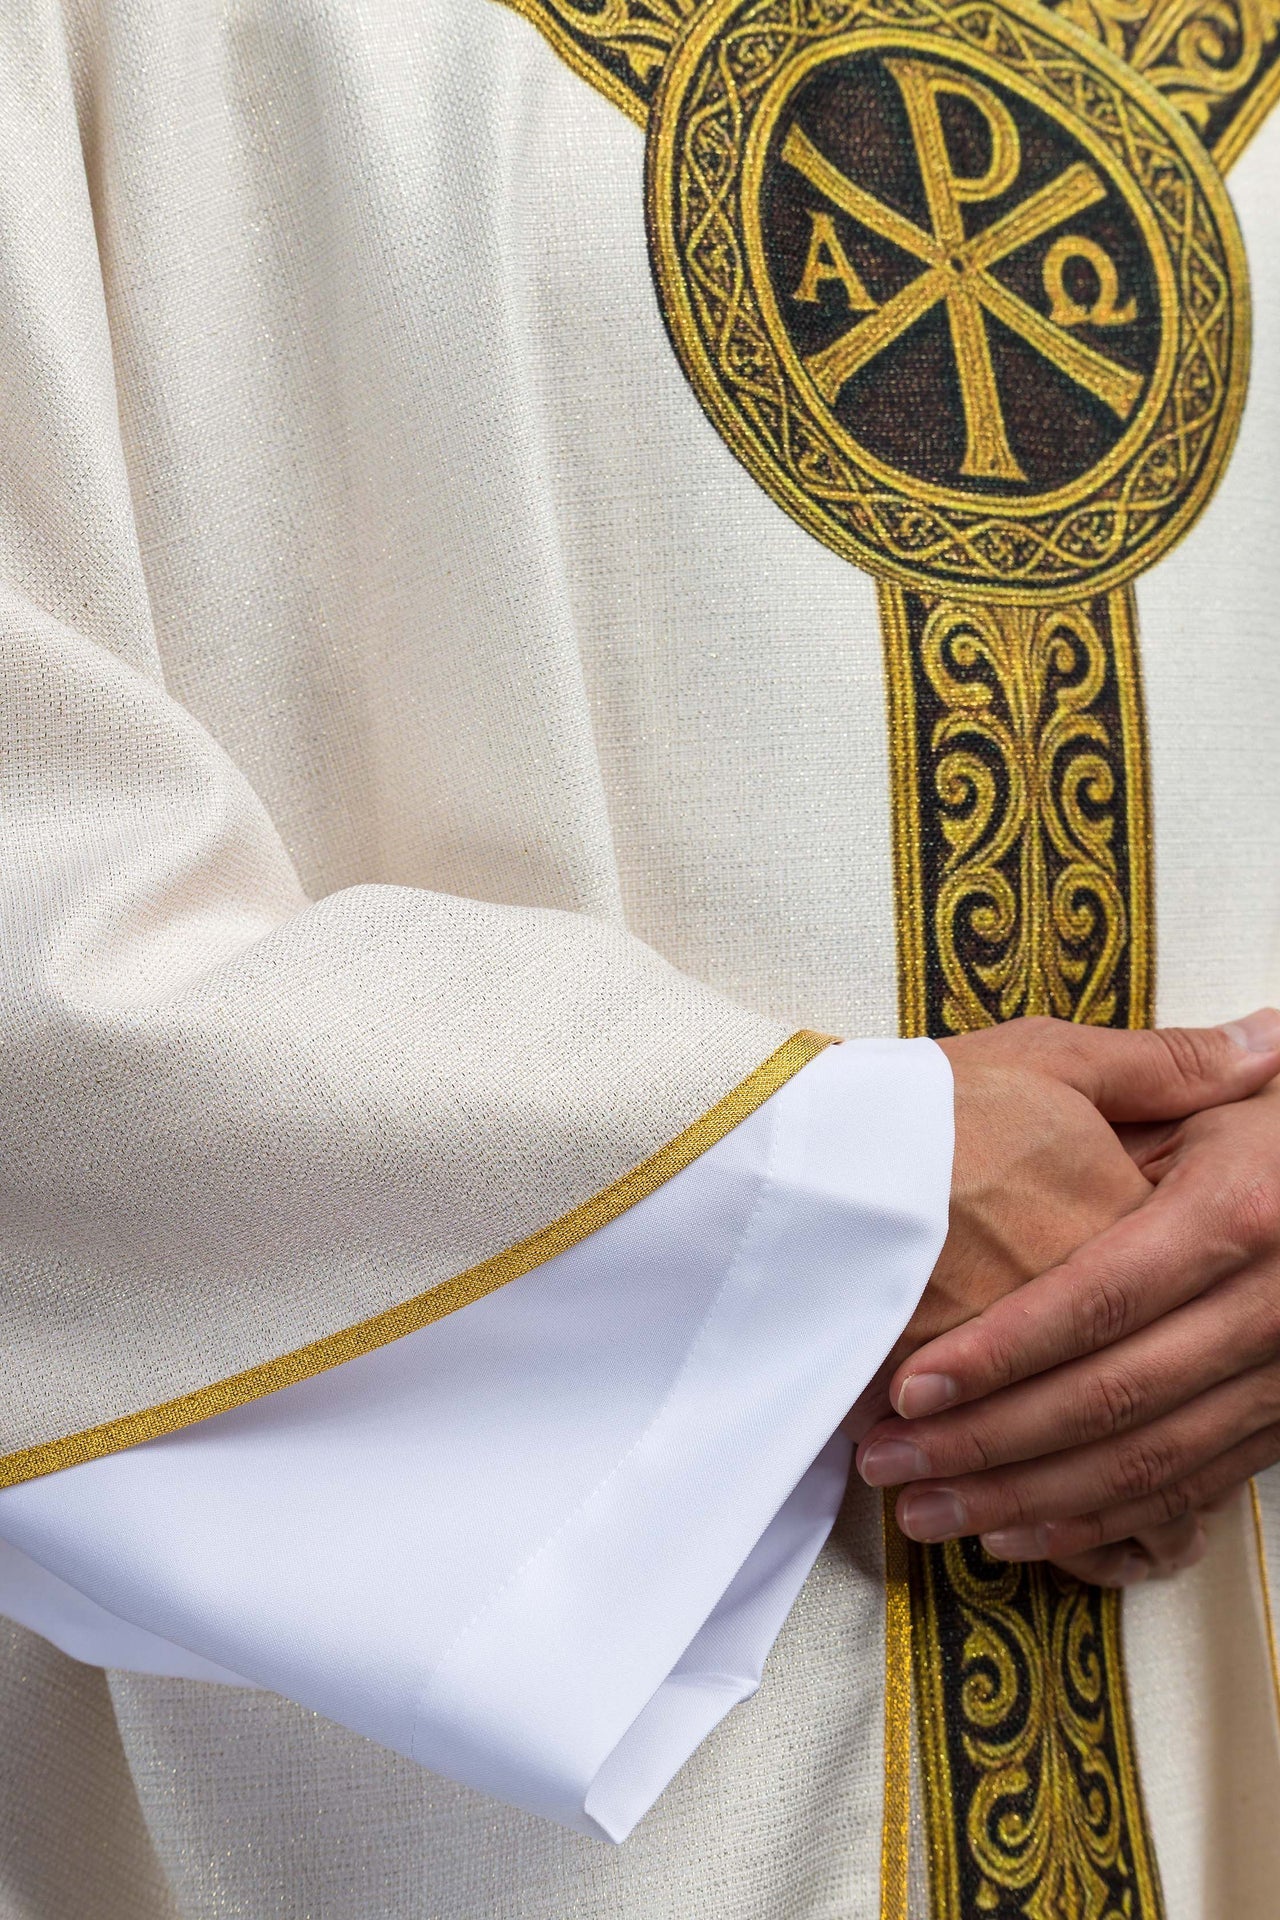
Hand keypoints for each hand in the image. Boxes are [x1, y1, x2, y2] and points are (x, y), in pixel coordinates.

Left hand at [858, 1009, 1279, 1584]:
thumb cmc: (1267, 1132)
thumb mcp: (1210, 1095)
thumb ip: (1152, 1075)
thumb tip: (1092, 1052)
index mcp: (1236, 1214)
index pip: (1099, 1300)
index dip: (1002, 1352)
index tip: (911, 1388)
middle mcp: (1271, 1307)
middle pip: (1112, 1398)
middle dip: (988, 1444)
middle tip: (888, 1462)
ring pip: (1145, 1465)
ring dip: (1026, 1501)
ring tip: (927, 1510)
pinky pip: (1186, 1494)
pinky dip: (1095, 1523)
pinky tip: (1014, 1531)